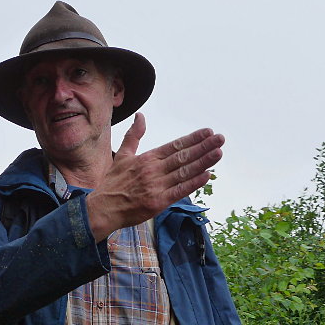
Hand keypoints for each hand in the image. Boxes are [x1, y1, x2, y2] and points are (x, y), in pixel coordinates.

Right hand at [86, 113, 223, 240]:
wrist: (103, 208)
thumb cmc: (113, 183)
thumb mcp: (122, 155)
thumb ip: (134, 136)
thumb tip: (140, 116)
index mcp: (147, 158)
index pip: (175, 145)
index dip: (193, 139)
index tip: (208, 132)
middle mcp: (153, 170)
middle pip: (183, 156)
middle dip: (203, 147)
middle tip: (220, 139)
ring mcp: (156, 186)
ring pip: (184, 172)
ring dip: (203, 162)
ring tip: (218, 153)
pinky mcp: (158, 202)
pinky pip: (179, 191)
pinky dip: (193, 183)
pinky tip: (206, 175)